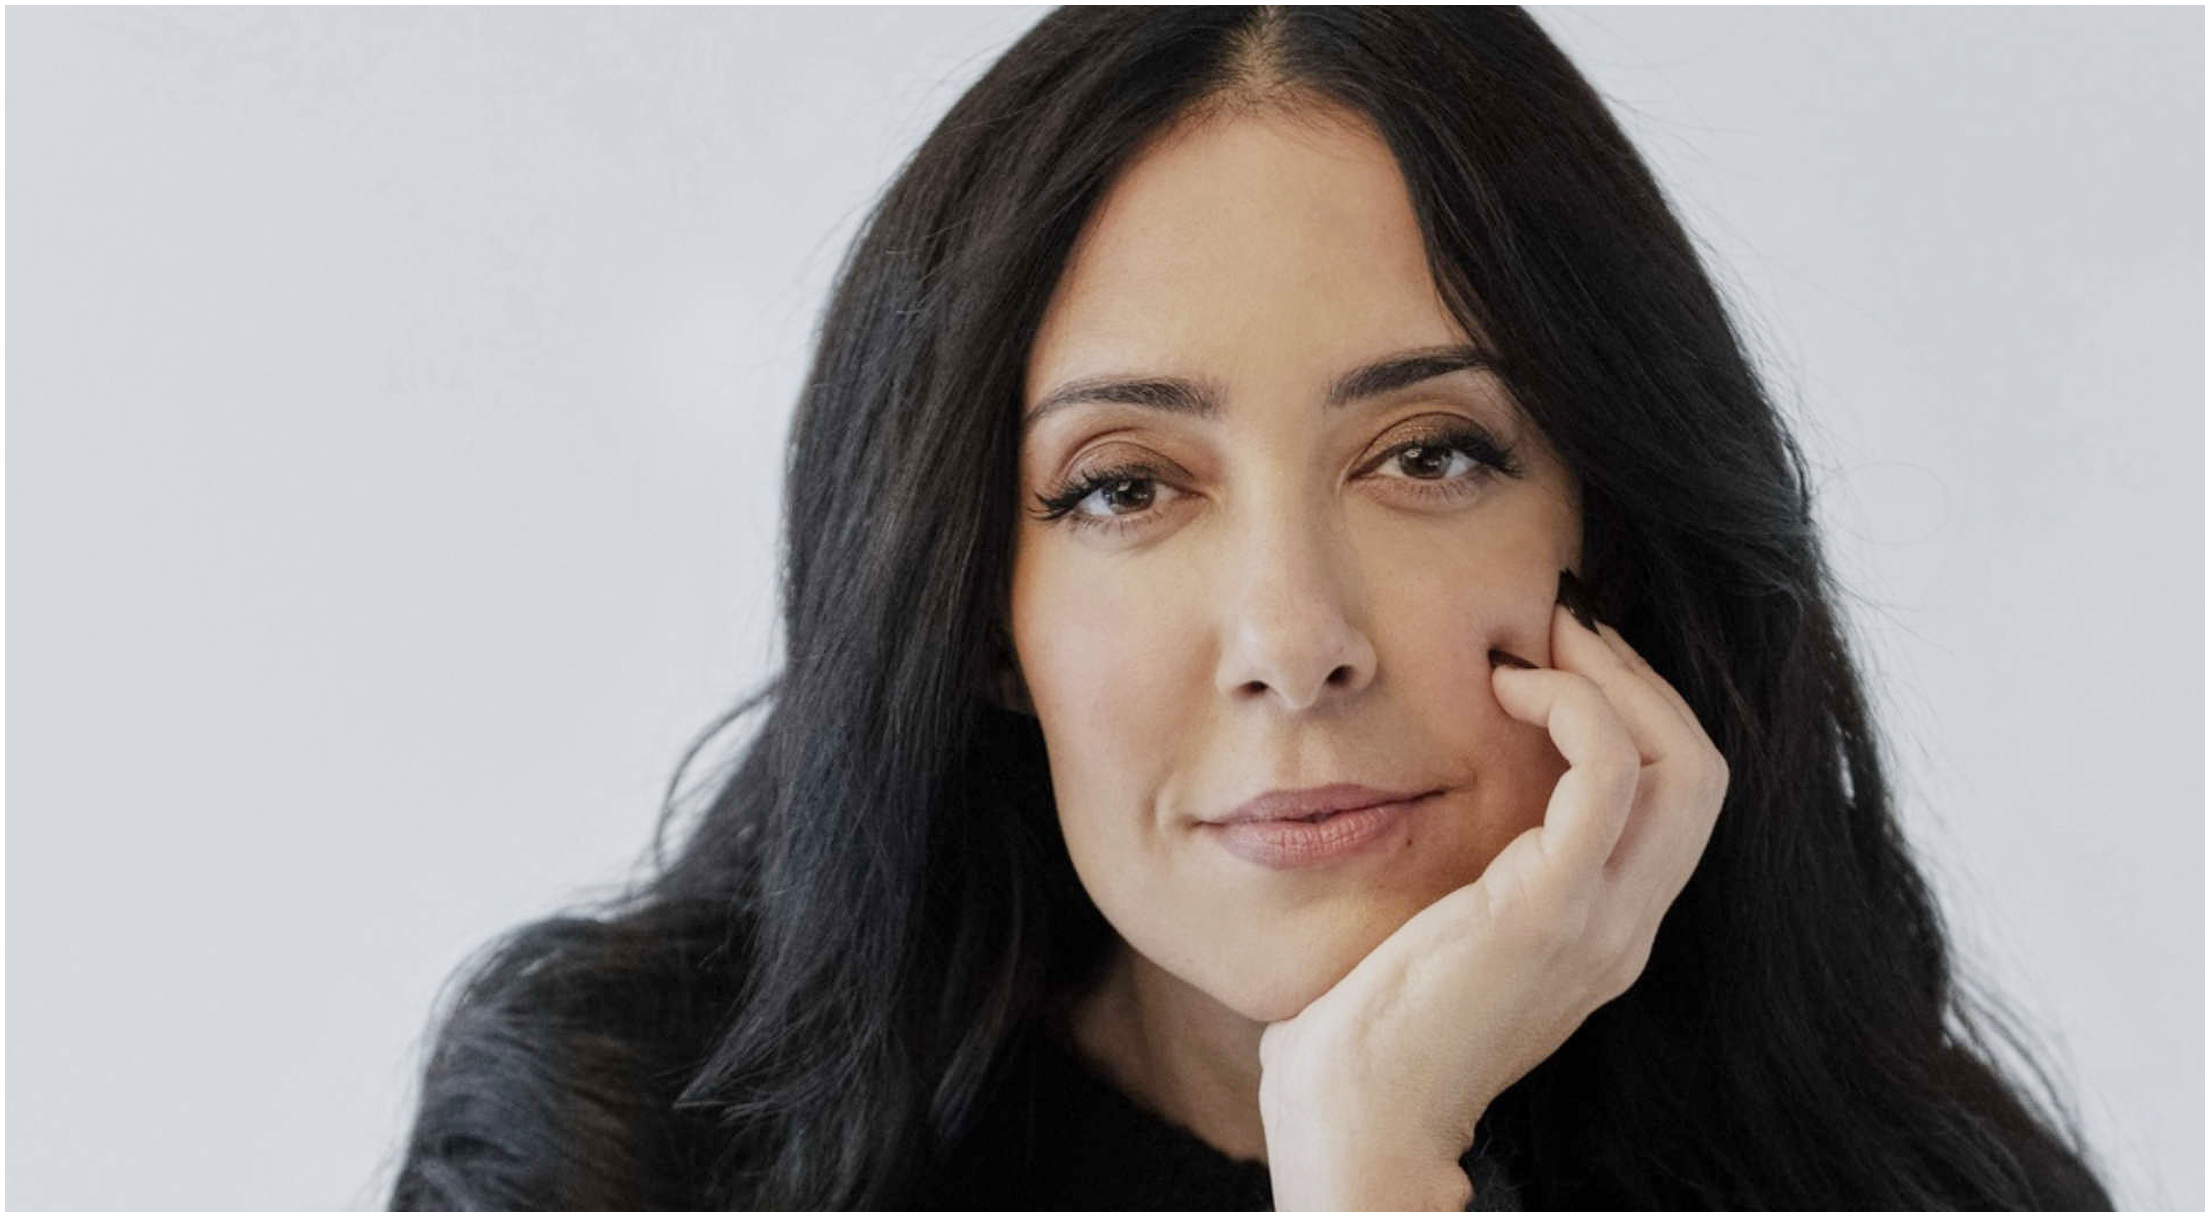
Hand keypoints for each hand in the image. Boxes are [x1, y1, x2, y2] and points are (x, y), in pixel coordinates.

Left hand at [1257, 581, 1729, 1210]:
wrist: (1356, 1124)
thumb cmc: (1369, 1030)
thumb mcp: (1447, 933)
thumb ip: (1474, 872)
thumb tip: (1434, 786)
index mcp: (1606, 929)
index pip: (1676, 797)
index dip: (1635, 709)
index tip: (1559, 655)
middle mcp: (1625, 927)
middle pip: (1702, 770)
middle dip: (1638, 676)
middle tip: (1560, 622)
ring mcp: (1601, 922)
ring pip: (1683, 763)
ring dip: (1615, 678)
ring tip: (1541, 643)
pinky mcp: (1548, 911)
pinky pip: (1606, 775)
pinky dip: (1572, 708)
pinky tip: (1504, 691)